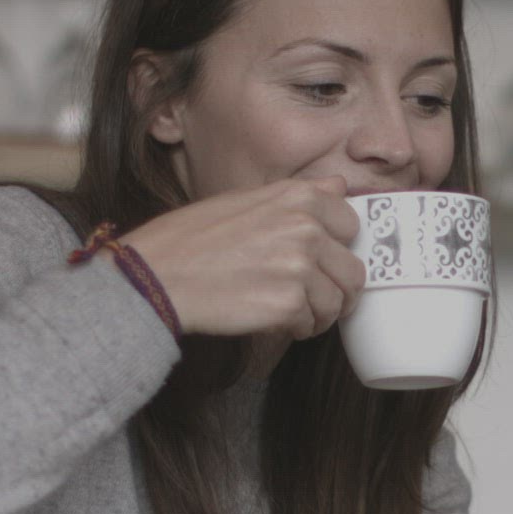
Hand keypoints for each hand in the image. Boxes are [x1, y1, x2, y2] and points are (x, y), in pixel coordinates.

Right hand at [121, 176, 363, 339]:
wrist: (159, 273)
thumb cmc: (196, 237)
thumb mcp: (248, 198)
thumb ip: (301, 195)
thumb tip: (340, 186)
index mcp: (300, 197)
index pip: (352, 226)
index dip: (337, 248)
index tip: (321, 260)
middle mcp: (307, 227)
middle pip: (354, 270)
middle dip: (336, 288)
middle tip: (312, 296)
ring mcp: (300, 266)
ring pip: (338, 302)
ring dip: (320, 313)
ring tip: (293, 312)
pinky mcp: (289, 303)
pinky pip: (312, 323)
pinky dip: (297, 327)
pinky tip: (274, 319)